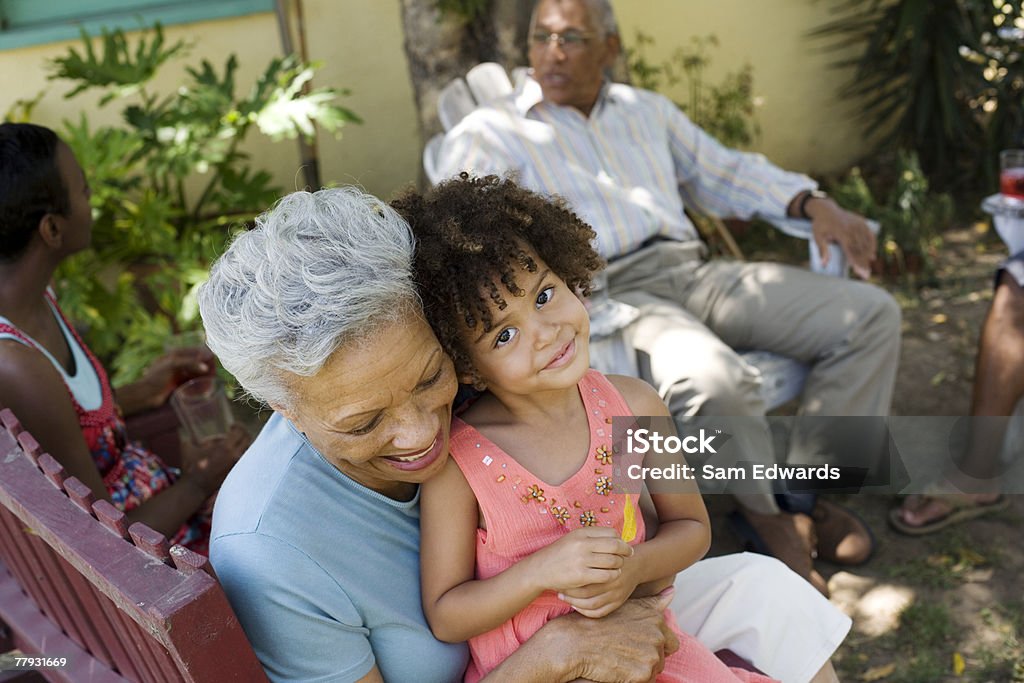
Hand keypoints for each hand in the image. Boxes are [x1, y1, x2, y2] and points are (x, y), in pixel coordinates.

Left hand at [137, 347, 215, 408]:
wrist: (145, 394)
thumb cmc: (156, 377)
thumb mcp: (173, 365)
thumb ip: (190, 363)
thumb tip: (206, 367)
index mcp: (176, 354)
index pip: (196, 351)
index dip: (206, 355)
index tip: (214, 362)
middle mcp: (178, 362)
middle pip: (198, 363)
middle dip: (207, 368)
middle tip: (214, 375)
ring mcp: (179, 373)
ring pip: (196, 373)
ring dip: (204, 377)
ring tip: (210, 383)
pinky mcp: (178, 383)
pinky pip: (192, 382)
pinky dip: (199, 384)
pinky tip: (204, 389)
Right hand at [179, 423, 248, 495]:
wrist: (195, 487)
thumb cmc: (192, 467)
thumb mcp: (192, 448)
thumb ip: (203, 439)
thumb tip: (214, 436)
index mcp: (225, 447)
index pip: (240, 432)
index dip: (237, 426)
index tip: (232, 425)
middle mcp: (234, 455)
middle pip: (247, 438)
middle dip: (243, 432)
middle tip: (236, 431)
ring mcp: (237, 464)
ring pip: (247, 449)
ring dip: (243, 443)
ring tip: (234, 442)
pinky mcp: (236, 471)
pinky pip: (244, 458)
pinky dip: (241, 452)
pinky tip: (232, 452)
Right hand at [527, 527, 632, 593]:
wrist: (540, 569)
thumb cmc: (560, 554)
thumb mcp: (573, 539)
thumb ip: (592, 536)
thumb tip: (616, 537)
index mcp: (581, 533)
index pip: (611, 533)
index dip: (620, 540)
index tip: (622, 545)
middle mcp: (582, 544)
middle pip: (615, 546)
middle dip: (626, 551)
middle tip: (629, 555)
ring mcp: (582, 560)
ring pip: (613, 561)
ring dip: (619, 565)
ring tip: (619, 566)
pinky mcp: (581, 575)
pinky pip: (606, 575)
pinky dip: (613, 575)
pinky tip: (611, 575)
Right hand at [552, 590, 678, 682]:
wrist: (575, 642)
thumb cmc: (597, 623)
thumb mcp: (627, 606)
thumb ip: (653, 602)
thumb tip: (672, 591)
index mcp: (655, 618)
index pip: (670, 641)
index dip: (654, 645)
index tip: (636, 644)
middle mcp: (657, 635)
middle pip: (663, 657)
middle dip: (649, 658)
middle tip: (625, 652)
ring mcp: (651, 654)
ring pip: (654, 670)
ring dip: (641, 669)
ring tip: (620, 659)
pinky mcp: (642, 673)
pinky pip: (646, 682)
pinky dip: (633, 679)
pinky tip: (618, 669)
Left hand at [559, 552, 639, 617]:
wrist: (637, 565)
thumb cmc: (614, 554)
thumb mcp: (604, 547)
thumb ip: (589, 548)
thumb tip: (563, 551)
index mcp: (607, 566)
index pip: (584, 578)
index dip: (569, 581)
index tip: (558, 580)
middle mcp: (613, 581)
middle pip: (586, 593)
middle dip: (570, 594)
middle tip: (558, 591)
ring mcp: (617, 594)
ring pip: (592, 605)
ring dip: (575, 603)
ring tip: (564, 598)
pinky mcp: (618, 602)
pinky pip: (600, 613)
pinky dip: (586, 612)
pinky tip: (576, 606)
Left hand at [806, 198, 876, 279]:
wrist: (826, 209)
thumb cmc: (820, 225)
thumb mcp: (818, 237)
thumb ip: (822, 251)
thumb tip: (823, 265)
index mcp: (841, 231)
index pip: (851, 249)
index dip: (856, 262)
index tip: (859, 273)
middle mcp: (852, 227)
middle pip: (860, 248)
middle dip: (863, 263)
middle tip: (865, 276)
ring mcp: (858, 223)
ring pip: (866, 243)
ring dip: (868, 256)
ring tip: (868, 269)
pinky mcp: (862, 222)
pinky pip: (869, 235)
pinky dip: (872, 245)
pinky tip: (872, 256)